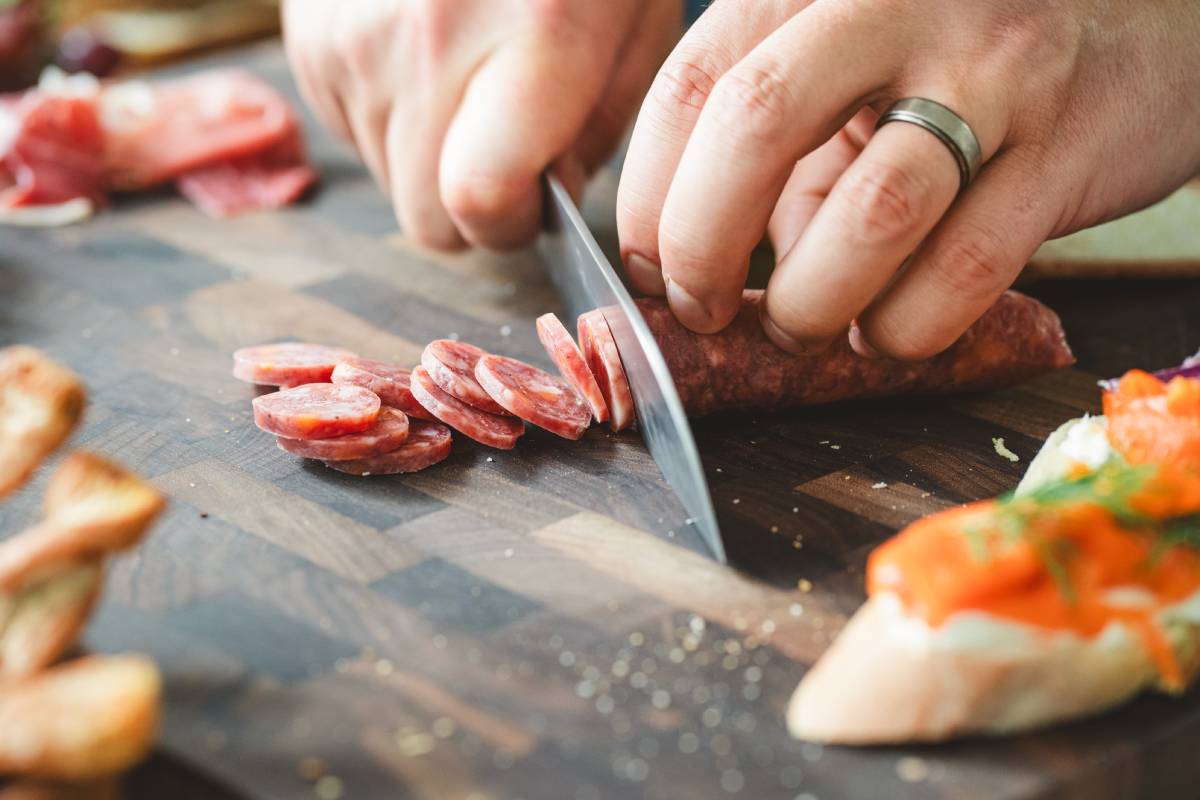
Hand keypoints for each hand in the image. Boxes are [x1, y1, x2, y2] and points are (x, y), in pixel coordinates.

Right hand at [283, 0, 680, 250]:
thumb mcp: (634, 24)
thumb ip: (598, 129)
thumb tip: (548, 198)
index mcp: (533, 38)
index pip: (481, 199)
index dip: (510, 226)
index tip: (535, 206)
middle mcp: (429, 41)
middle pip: (426, 216)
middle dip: (472, 212)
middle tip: (505, 154)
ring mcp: (355, 38)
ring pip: (389, 180)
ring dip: (432, 159)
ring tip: (466, 79)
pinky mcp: (311, 36)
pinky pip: (353, 132)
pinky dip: (393, 117)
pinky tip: (426, 58)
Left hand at [616, 0, 1199, 358]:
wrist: (1148, 13)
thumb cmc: (965, 52)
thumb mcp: (854, 73)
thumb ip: (784, 157)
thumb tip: (717, 273)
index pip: (693, 84)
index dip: (647, 196)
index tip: (649, 269)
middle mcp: (899, 6)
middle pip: (756, 123)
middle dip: (704, 243)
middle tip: (703, 309)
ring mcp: (993, 71)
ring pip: (872, 210)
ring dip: (811, 300)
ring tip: (804, 327)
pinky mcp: (1068, 148)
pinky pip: (966, 266)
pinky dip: (905, 325)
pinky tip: (887, 331)